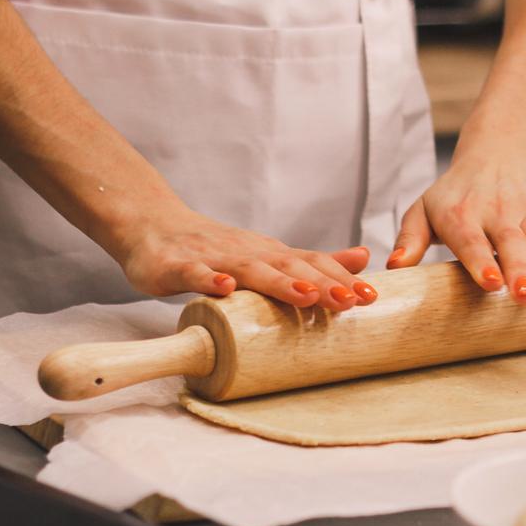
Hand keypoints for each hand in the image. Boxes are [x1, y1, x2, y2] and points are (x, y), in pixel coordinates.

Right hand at [117, 207, 376, 311]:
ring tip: (306, 295)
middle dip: (322, 283)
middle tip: (352, 300)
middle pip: (289, 267)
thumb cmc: (215, 249)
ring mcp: (213, 258)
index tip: (372, 297)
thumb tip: (363, 258)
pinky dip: (208, 280)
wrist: (153, 226)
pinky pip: (194, 274)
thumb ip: (312, 261)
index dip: (341, 279)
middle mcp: (248, 253)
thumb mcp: (269, 254)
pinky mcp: (178, 267)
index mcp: (271, 255)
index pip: (312, 264)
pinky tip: (224, 288)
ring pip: (250, 270)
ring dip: (279, 282)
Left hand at [387, 153, 525, 309]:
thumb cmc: (454, 195)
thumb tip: (393, 267)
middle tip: (524, 296)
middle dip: (520, 269)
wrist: (496, 155)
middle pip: (512, 242)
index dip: (481, 260)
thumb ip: (410, 239)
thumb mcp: (423, 210)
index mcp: (462, 213)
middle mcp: (499, 212)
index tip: (490, 283)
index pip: (472, 238)